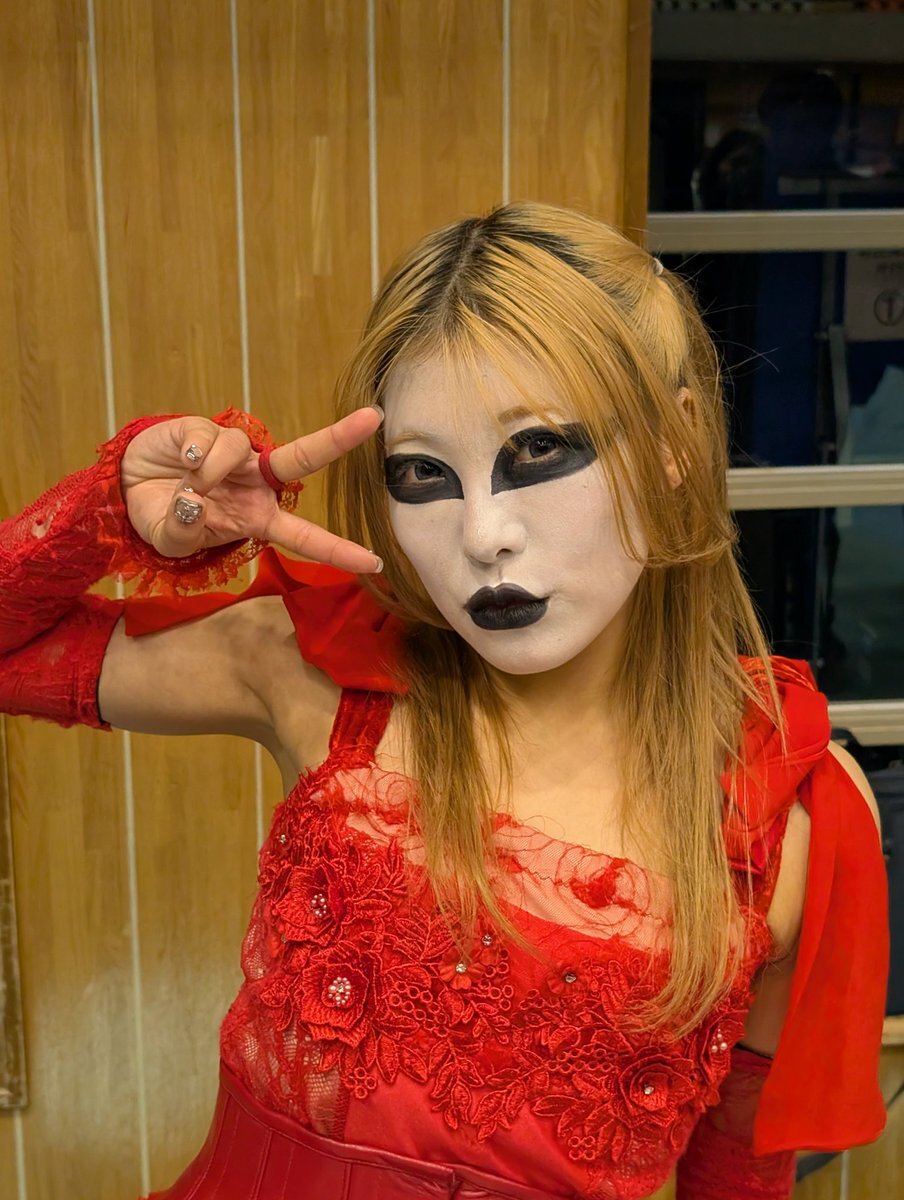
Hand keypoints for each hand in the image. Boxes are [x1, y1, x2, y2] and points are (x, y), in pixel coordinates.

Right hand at [120, 408, 384, 572]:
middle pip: (305, 458)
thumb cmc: (162, 518)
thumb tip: (193, 504)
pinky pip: (209, 435)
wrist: (127, 487)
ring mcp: (235, 454)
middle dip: (338, 438)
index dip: (338, 550)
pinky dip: (193, 451)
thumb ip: (183, 534)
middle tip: (372, 418)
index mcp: (258, 519)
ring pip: (238, 448)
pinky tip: (182, 461)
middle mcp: (257, 482)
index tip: (375, 562)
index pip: (306, 537)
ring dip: (209, 471)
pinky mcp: (206, 429)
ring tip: (187, 485)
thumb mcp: (172, 540)